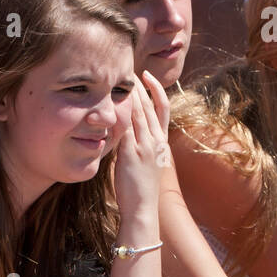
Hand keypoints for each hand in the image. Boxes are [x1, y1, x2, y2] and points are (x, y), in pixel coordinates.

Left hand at [112, 72, 171, 217]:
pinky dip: (121, 115)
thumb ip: (141, 145)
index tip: (147, 76)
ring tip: (123, 79)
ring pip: (139, 114)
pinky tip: (114, 103)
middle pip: (149, 106)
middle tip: (131, 69)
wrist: (143, 207)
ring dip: (131, 95)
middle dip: (140, 87)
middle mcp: (157, 141)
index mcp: (162, 142)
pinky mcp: (132, 154)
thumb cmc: (141, 187)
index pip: (162, 109)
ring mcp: (145, 147)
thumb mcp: (147, 162)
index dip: (155, 90)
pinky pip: (126, 129)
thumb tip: (128, 132)